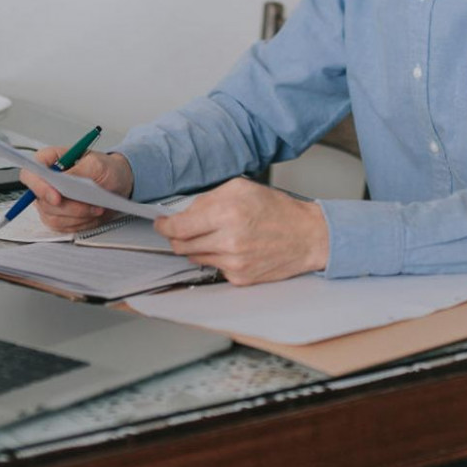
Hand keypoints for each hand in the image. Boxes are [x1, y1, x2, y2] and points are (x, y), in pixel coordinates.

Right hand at [19, 147, 133, 233]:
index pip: (30, 174)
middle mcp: (46, 182)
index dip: (38, 186)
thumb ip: (77, 171)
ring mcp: (50, 201)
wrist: (118, 183)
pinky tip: (92, 214)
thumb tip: (61, 180)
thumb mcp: (96, 164)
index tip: (56, 197)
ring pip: (52, 217)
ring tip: (96, 208)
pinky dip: (79, 223)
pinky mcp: (58, 216)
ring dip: (77, 216)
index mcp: (49, 161)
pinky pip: (61, 227)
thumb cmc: (106, 168)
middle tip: (89, 203)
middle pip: (41, 200)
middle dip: (68, 206)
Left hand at [155, 179, 328, 285]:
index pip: (179, 227)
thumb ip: (208, 198)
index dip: (163, 226)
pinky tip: (231, 246)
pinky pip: (214, 268)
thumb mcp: (240, 188)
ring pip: (195, 257)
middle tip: (182, 228)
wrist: (306, 236)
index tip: (160, 223)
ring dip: (196, 246)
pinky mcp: (240, 278)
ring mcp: (234, 263)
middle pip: (181, 246)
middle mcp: (228, 241)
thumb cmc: (276, 209)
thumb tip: (183, 212)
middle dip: (177, 236)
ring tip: (215, 234)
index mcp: (226, 213)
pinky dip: (215, 257)